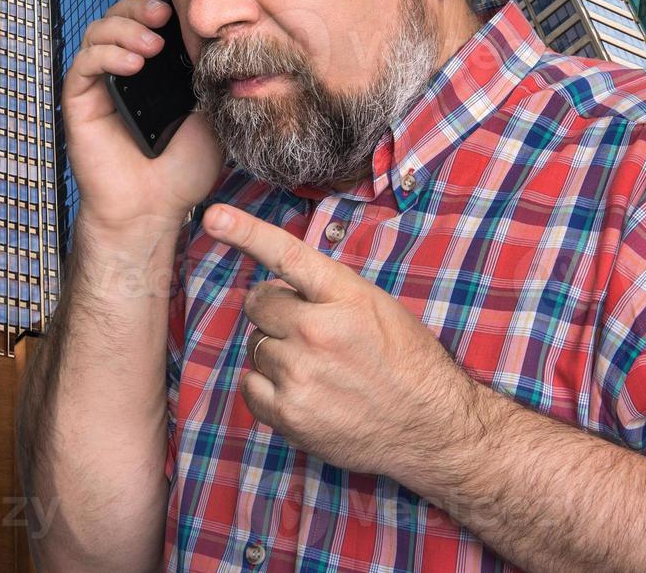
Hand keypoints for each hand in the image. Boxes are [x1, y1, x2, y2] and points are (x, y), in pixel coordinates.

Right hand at [61, 0, 225, 238]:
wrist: (157, 209)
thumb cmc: (184, 167)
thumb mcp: (211, 109)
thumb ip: (210, 70)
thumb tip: (225, 27)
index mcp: (157, 66)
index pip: (154, 16)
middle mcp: (126, 67)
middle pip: (123, 13)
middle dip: (142, 4)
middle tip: (164, 12)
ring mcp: (101, 81)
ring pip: (101, 29)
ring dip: (125, 27)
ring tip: (153, 44)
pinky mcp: (79, 99)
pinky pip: (84, 62)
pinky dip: (107, 54)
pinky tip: (132, 63)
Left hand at [202, 203, 487, 492]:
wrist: (433, 427)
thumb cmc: (408, 362)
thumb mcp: (377, 307)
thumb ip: (326, 292)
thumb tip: (278, 287)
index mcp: (346, 296)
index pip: (287, 255)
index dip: (246, 231)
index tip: (213, 217)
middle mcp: (318, 331)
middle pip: (258, 305)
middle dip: (274, 314)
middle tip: (308, 333)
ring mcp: (300, 374)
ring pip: (255, 346)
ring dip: (276, 354)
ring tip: (319, 370)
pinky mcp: (289, 414)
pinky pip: (250, 386)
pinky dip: (268, 389)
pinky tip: (304, 394)